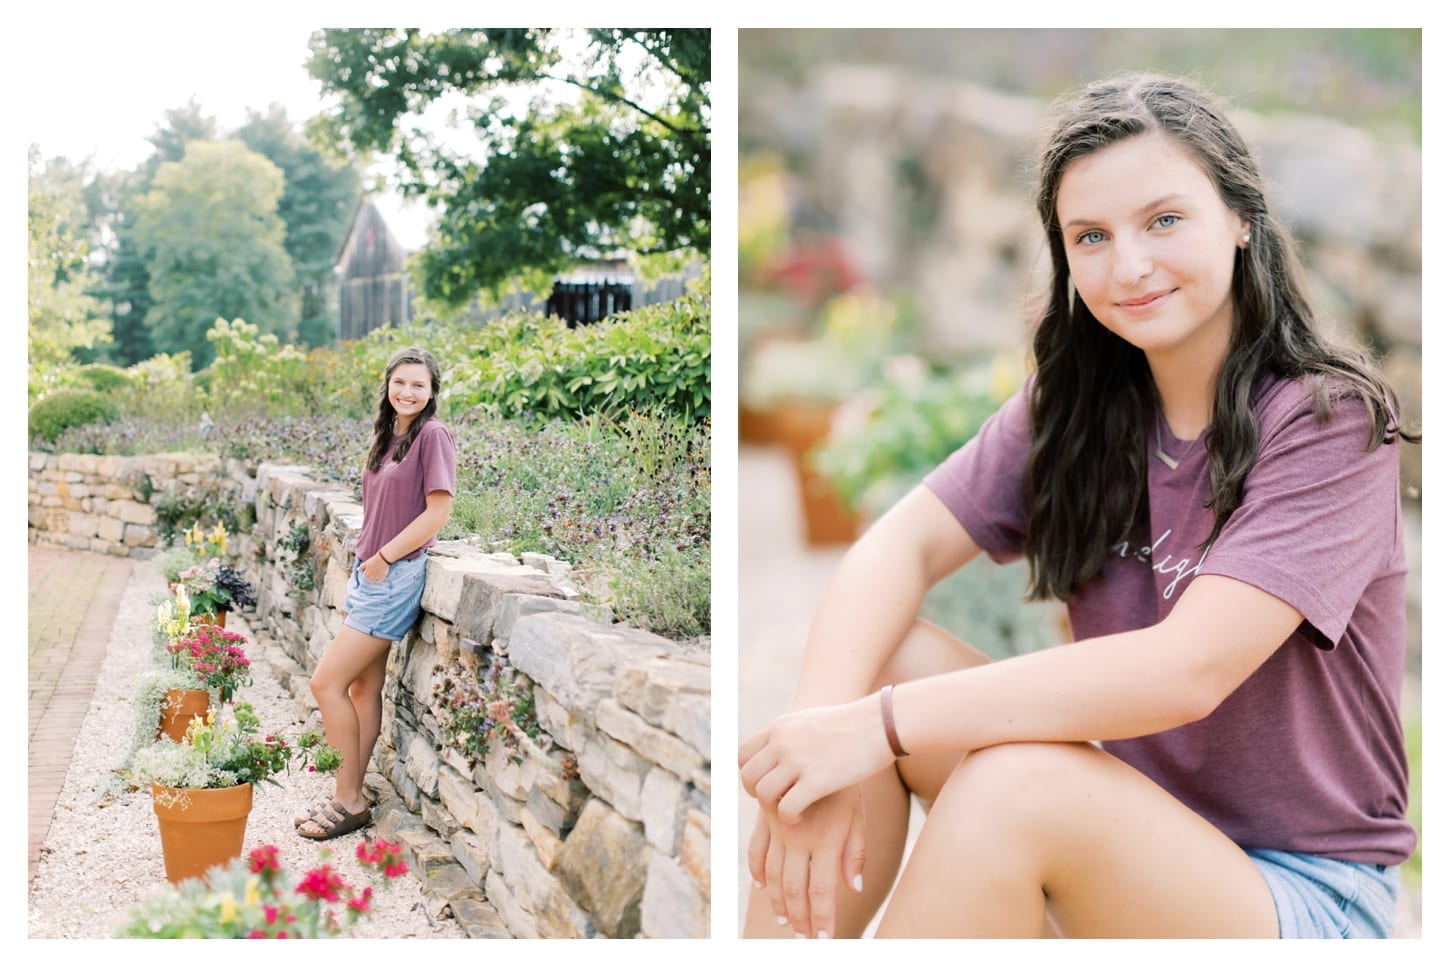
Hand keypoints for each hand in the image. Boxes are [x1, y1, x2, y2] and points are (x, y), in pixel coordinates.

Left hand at [360, 554, 390, 582]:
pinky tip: (380, 574)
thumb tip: (357, 570)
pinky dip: (380, 579)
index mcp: (367, 574)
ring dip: (375, 578)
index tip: (370, 571)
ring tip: (377, 573)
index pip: (366, 577)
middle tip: (374, 571)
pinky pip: (380, 581)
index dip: (367, 574)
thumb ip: (361, 567)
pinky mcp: (382, 578)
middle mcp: (371, 577)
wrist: (382, 559)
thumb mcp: (366, 563)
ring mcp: (377, 578)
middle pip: (370, 580)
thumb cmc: (373, 560)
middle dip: (371, 577)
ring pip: (375, 581)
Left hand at [739, 696, 894, 822]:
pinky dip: (789, 818)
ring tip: (789, 809)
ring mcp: (798, 761)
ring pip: (763, 794)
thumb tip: (775, 751)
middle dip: (757, 794)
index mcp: (779, 728)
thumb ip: (788, 736)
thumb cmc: (849, 726)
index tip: (768, 782)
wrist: (878, 724)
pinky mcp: (816, 781)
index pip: (743, 756)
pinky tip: (802, 816)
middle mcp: (783, 742)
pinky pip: (785, 808)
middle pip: (748, 777)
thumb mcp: (809, 722)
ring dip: (772, 808)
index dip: (751, 774)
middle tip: (776, 800)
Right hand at [748, 787, 866, 938]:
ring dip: (778, 900)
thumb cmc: (848, 783)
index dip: (821, 918)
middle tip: (803, 936)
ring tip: (784, 921)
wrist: (823, 742)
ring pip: (772, 874)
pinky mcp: (765, 814)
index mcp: (825, 838)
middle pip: (794, 888)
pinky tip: (762, 886)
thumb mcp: (857, 815)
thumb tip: (855, 888)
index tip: (824, 939)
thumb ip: (855, 853)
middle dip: (799, 917)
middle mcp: (799, 835)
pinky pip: (756, 848)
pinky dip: (757, 871)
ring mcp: (778, 825)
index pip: (821, 890)